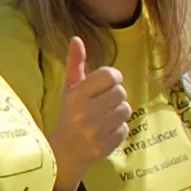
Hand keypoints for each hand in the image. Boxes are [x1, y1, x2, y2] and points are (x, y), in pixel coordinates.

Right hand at [49, 35, 129, 190]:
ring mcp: (95, 131)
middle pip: (121, 92)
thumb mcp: (70, 88)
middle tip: (102, 104)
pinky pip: (125, 128)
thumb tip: (76, 38)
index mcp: (76, 95)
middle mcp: (85, 113)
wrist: (64, 152)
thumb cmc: (70, 114)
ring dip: (118, 112)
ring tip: (104, 118)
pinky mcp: (105, 146)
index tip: (107, 84)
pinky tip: (104, 131)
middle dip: (115, 96)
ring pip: (126, 110)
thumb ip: (75, 63)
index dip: (113, 78)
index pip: (110, 76)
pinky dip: (118, 129)